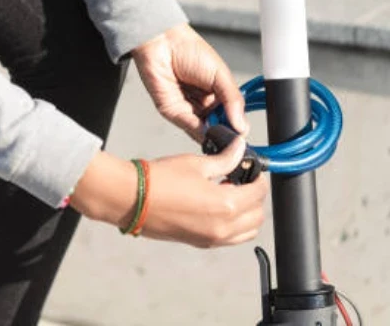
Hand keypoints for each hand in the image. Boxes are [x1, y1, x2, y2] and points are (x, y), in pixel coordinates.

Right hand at [70, 140, 267, 247]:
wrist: (130, 199)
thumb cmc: (160, 179)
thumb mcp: (197, 164)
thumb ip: (224, 159)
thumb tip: (240, 147)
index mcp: (226, 204)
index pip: (258, 193)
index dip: (259, 177)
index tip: (251, 168)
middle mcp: (223, 227)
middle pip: (257, 216)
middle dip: (255, 197)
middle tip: (243, 179)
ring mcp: (212, 239)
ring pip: (246, 232)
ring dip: (247, 214)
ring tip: (231, 193)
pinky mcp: (200, 243)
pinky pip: (230, 239)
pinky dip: (233, 225)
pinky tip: (217, 205)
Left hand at [132, 23, 248, 141]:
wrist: (162, 42)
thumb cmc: (189, 49)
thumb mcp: (220, 74)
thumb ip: (233, 100)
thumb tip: (242, 125)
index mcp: (217, 93)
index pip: (230, 116)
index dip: (236, 126)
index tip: (242, 133)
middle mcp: (202, 103)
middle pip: (217, 126)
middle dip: (224, 133)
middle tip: (233, 138)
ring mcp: (187, 108)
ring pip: (202, 130)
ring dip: (212, 135)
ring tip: (222, 134)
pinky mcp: (172, 111)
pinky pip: (187, 125)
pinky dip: (198, 131)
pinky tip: (208, 131)